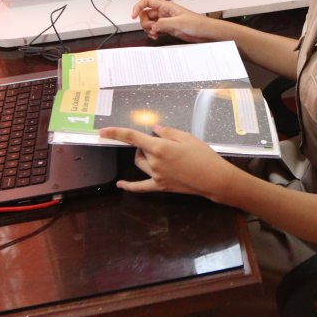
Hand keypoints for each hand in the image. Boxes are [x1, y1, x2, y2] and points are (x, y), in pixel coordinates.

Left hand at [98, 125, 238, 199]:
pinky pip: (140, 187)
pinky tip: (120, 184)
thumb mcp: (187, 137)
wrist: (214, 178)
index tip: (103, 131)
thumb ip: (168, 132)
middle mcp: (154, 162)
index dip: (116, 132)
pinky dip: (128, 186)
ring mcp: (156, 176)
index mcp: (160, 147)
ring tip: (156, 152)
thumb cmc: (203, 155)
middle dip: (145, 143)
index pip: (132, 137)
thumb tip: (154, 129)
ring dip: (143, 155)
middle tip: (161, 141)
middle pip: (140, 150)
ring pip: (140, 163)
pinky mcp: (160, 186)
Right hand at [131, 0, 217, 41]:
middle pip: (145, 14)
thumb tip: (152, 26)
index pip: (146, 2)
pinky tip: (157, 37)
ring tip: (155, 34)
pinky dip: (153, 34)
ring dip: (148, 29)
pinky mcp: (168, 29)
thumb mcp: (179, 22)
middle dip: (144, 22)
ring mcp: (165, 21)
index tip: (133, 16)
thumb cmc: (197, 23)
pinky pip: (155, 30)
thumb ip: (163, 23)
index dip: (137, 7)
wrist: (205, 32)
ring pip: (149, 23)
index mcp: (166, 6)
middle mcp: (164, 12)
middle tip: (151, 28)